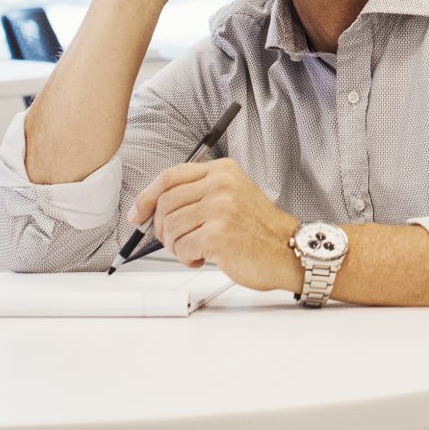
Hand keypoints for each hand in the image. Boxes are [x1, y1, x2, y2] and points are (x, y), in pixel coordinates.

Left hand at [129, 158, 303, 293]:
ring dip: (175, 246)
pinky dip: (186, 258)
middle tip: (173, 241)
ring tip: (194, 251)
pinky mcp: (219, 234)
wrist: (289, 251)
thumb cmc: (258, 230)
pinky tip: (202, 258)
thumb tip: (155, 208)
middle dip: (161, 228)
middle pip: (166, 202)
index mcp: (222, 170)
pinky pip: (182, 247)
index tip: (138, 213)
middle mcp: (221, 184)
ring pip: (171, 226)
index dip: (148, 196)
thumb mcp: (231, 196)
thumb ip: (199, 194)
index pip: (170, 176)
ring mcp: (220, 207)